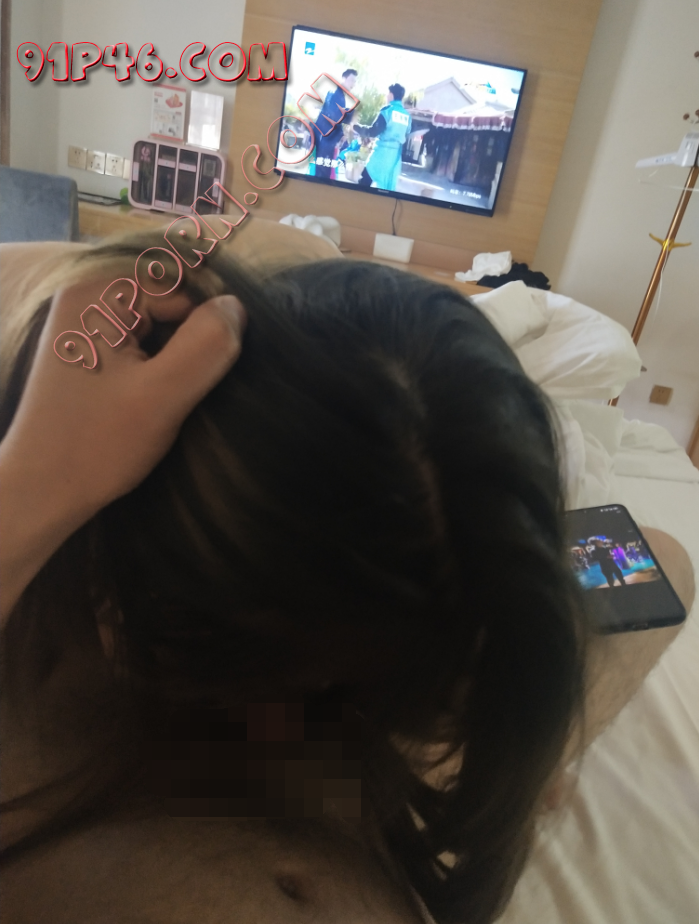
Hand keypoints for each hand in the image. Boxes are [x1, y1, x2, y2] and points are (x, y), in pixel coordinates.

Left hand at [0, 275, 245, 622]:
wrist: (42, 492)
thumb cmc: (97, 444)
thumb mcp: (163, 395)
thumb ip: (207, 345)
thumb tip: (238, 306)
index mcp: (98, 294)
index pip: (182, 290)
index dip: (203, 331)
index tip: (195, 379)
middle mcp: (86, 299)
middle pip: (169, 305)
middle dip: (187, 346)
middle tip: (174, 395)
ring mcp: (85, 328)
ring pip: (158, 329)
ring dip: (173, 364)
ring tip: (159, 403)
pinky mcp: (88, 356)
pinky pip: (141, 348)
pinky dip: (155, 373)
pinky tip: (146, 405)